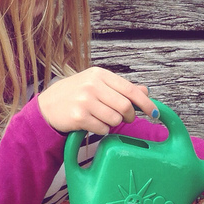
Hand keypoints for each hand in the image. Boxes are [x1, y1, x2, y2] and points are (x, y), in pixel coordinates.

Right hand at [38, 67, 155, 134]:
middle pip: (125, 107)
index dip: (146, 103)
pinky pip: (103, 129)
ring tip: (101, 117)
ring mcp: (84, 101)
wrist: (48, 106)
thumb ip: (121, 88)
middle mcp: (92, 85)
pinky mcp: (79, 117)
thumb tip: (146, 91)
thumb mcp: (98, 85)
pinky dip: (102, 129)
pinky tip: (92, 123)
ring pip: (115, 119)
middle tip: (124, 118)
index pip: (130, 89)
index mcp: (99, 74)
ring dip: (113, 123)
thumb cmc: (76, 95)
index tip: (155, 113)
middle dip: (129, 116)